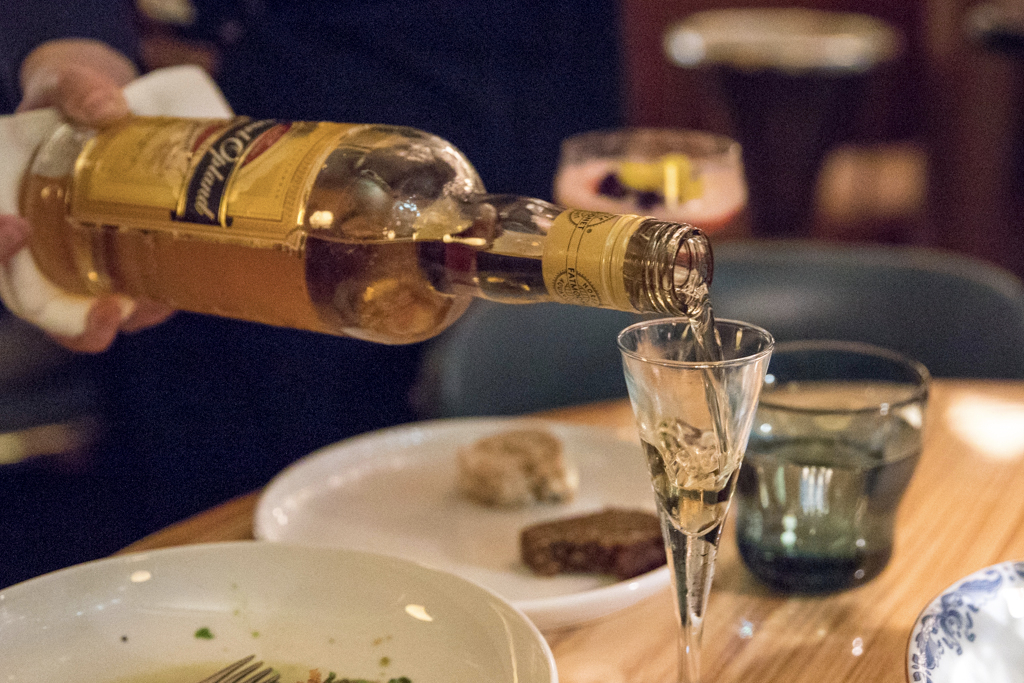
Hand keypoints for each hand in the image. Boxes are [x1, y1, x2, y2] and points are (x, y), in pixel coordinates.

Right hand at [7, 39, 173, 351]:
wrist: (106, 119)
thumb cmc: (69, 107)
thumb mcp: (65, 87)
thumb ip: (76, 88)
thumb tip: (109, 107)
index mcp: (4, 207)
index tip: (16, 228)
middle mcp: (30, 247)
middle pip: (36, 303)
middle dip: (70, 321)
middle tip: (112, 311)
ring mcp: (73, 265)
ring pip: (82, 317)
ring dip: (115, 322)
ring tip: (149, 307)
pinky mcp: (117, 273)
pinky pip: (125, 306)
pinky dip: (147, 309)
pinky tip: (174, 298)